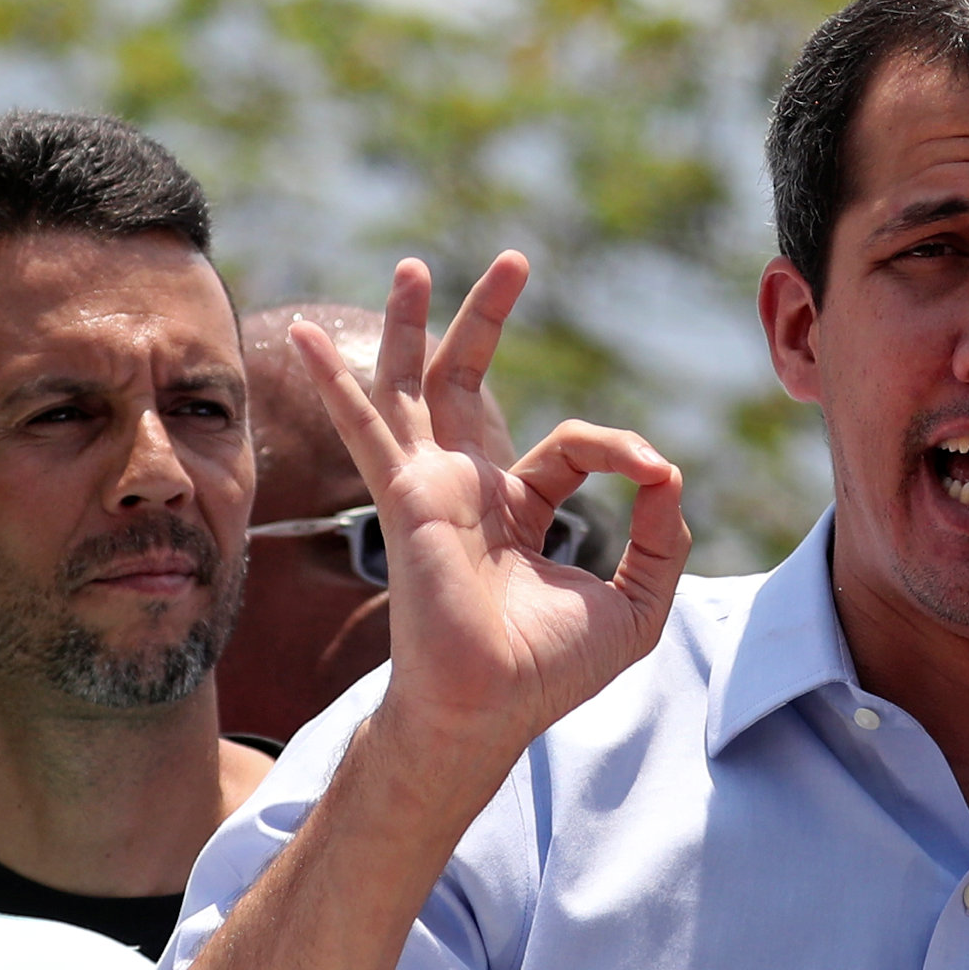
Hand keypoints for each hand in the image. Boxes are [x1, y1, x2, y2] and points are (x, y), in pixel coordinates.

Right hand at [297, 253, 687, 780]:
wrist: (491, 709)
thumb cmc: (548, 672)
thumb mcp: (635, 602)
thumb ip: (660, 537)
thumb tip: (667, 473)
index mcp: (514, 511)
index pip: (566, 448)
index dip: (618, 449)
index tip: (655, 475)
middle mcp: (465, 491)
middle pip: (469, 384)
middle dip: (486, 320)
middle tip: (512, 261)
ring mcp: (429, 488)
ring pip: (412, 388)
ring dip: (411, 325)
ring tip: (412, 266)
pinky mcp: (405, 496)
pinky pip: (367, 426)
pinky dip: (336, 382)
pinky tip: (301, 342)